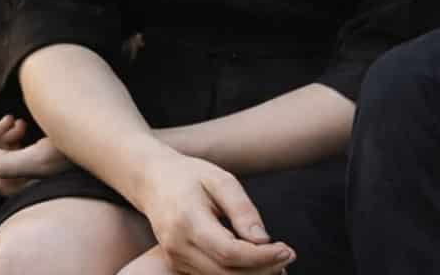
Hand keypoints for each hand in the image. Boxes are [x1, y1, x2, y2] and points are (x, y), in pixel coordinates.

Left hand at [0, 115, 70, 195]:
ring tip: (11, 122)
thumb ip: (8, 163)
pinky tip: (21, 125)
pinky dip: (7, 136)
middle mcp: (12, 184)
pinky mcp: (31, 163)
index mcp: (10, 187)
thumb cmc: (76, 155)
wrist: (104, 151)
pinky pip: (7, 152)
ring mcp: (21, 174)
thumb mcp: (43, 157)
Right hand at [136, 154, 294, 274]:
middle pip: (226, 274)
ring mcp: (175, 258)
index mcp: (187, 220)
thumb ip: (242, 209)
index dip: (262, 257)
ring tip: (276, 261)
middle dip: (262, 270)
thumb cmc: (190, 175)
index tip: (287, 250)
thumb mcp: (220, 179)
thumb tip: (264, 240)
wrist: (152, 181)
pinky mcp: (178, 265)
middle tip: (287, 256)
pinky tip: (257, 264)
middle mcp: (177, 246)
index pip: (229, 252)